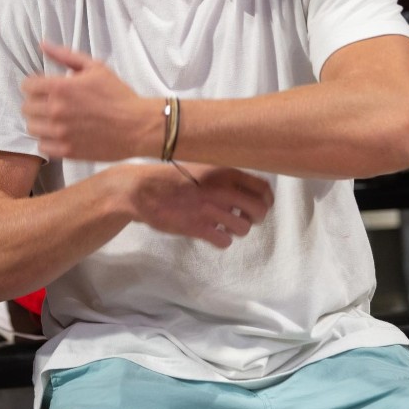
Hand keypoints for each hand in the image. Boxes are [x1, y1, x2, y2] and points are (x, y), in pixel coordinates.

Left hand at [22, 42, 158, 160]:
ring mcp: (60, 132)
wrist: (137, 126)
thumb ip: (65, 55)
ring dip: (40, 122)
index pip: (26, 86)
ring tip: (55, 120)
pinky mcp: (66, 150)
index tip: (43, 88)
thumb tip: (43, 44)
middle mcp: (55, 110)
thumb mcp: (95, 67)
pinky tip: (60, 134)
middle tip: (51, 103)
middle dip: (36, 103)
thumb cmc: (118, 95)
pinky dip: (48, 140)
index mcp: (60, 87)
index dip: (34, 85)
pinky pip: (42, 146)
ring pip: (32, 127)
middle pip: (26, 107)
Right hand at [115, 163, 273, 247]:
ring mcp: (210, 210)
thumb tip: (248, 190)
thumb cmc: (172, 178)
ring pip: (244, 229)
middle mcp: (222, 190)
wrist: (142, 190)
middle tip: (244, 218)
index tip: (260, 205)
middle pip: (259, 211)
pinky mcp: (198, 227)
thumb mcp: (202, 167)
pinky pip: (224, 241)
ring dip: (237, 230)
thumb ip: (225, 177)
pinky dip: (221, 240)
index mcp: (225, 172)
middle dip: (255, 218)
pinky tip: (212, 233)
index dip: (266, 200)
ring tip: (225, 226)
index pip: (263, 188)